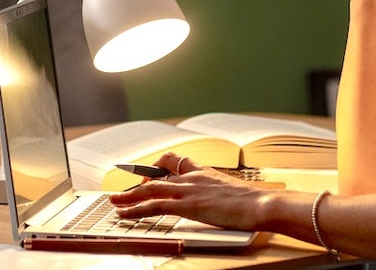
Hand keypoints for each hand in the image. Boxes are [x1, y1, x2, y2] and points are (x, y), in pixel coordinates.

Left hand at [108, 153, 270, 230]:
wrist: (261, 204)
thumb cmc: (254, 201)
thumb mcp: (234, 191)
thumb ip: (221, 192)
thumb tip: (220, 200)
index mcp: (204, 171)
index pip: (176, 161)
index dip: (159, 166)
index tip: (149, 173)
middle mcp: (192, 177)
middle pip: (157, 174)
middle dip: (138, 183)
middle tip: (125, 191)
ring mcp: (188, 190)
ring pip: (149, 190)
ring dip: (128, 196)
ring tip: (114, 202)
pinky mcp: (187, 205)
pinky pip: (154, 206)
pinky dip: (136, 209)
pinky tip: (125, 214)